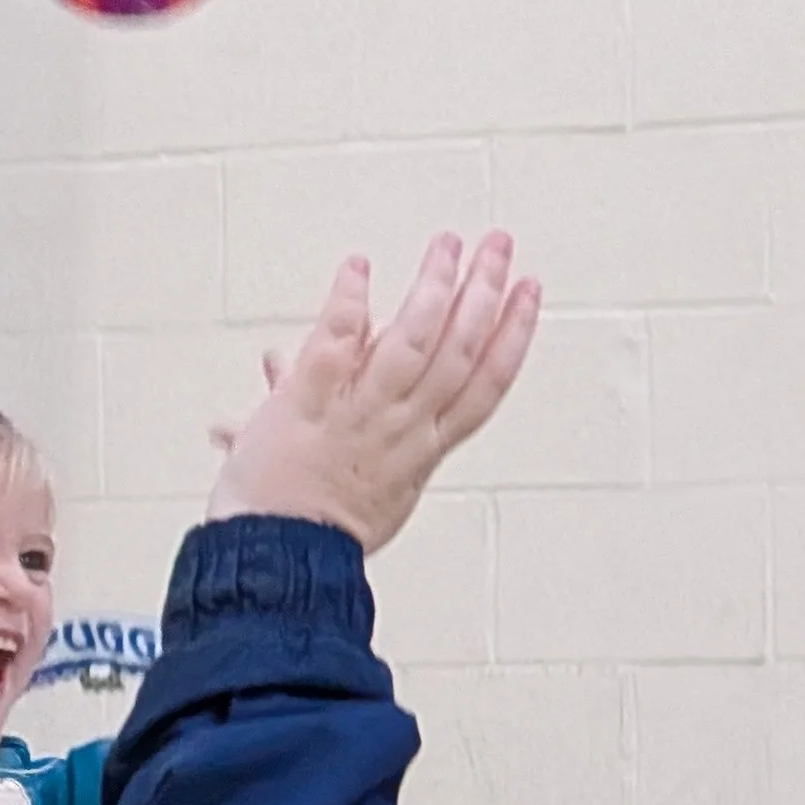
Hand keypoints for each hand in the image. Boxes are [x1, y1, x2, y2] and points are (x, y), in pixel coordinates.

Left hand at [207, 231, 539, 554]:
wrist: (274, 560)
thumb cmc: (311, 538)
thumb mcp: (356, 493)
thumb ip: (345, 426)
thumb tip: (290, 371)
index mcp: (421, 452)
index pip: (483, 386)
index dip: (512, 337)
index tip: (529, 296)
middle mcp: (399, 428)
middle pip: (458, 351)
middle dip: (484, 292)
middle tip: (500, 246)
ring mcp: (357, 415)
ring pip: (412, 340)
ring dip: (435, 286)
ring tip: (450, 245)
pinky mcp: (308, 405)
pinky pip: (334, 344)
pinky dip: (347, 303)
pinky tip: (359, 268)